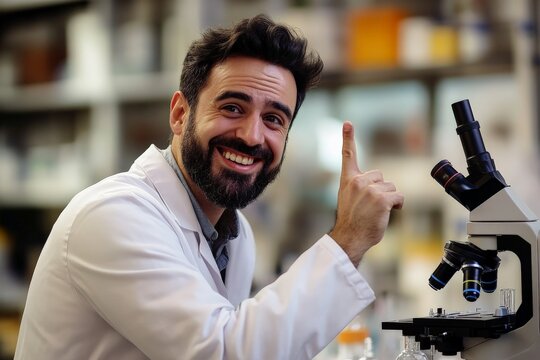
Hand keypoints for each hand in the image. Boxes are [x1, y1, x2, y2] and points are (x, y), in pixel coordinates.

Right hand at [329, 121, 403, 266]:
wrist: (349, 237)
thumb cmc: (351, 221)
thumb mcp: (348, 198)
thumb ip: (359, 186)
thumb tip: (378, 185)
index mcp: (348, 180)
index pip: (348, 155)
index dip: (348, 138)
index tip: (347, 123)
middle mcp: (358, 181)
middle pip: (380, 176)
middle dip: (380, 190)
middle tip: (370, 206)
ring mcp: (370, 189)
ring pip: (390, 187)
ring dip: (388, 199)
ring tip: (376, 212)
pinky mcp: (382, 199)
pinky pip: (398, 197)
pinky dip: (397, 205)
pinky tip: (388, 213)